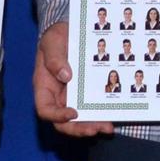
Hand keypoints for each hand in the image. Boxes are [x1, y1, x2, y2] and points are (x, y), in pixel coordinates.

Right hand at [34, 21, 111, 136]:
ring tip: (108, 127)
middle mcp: (58, 97)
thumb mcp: (52, 43)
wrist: (70, 31)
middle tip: (96, 129)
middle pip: (64, 122)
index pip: (46, 110)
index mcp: (44, 88)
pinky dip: (102, 113)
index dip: (58, 116)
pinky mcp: (87, 93)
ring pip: (80, 119)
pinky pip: (93, 107)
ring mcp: (73, 96)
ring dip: (93, 125)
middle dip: (79, 128)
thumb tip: (66, 75)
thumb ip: (55, 59)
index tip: (73, 114)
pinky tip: (114, 114)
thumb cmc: (56, 37)